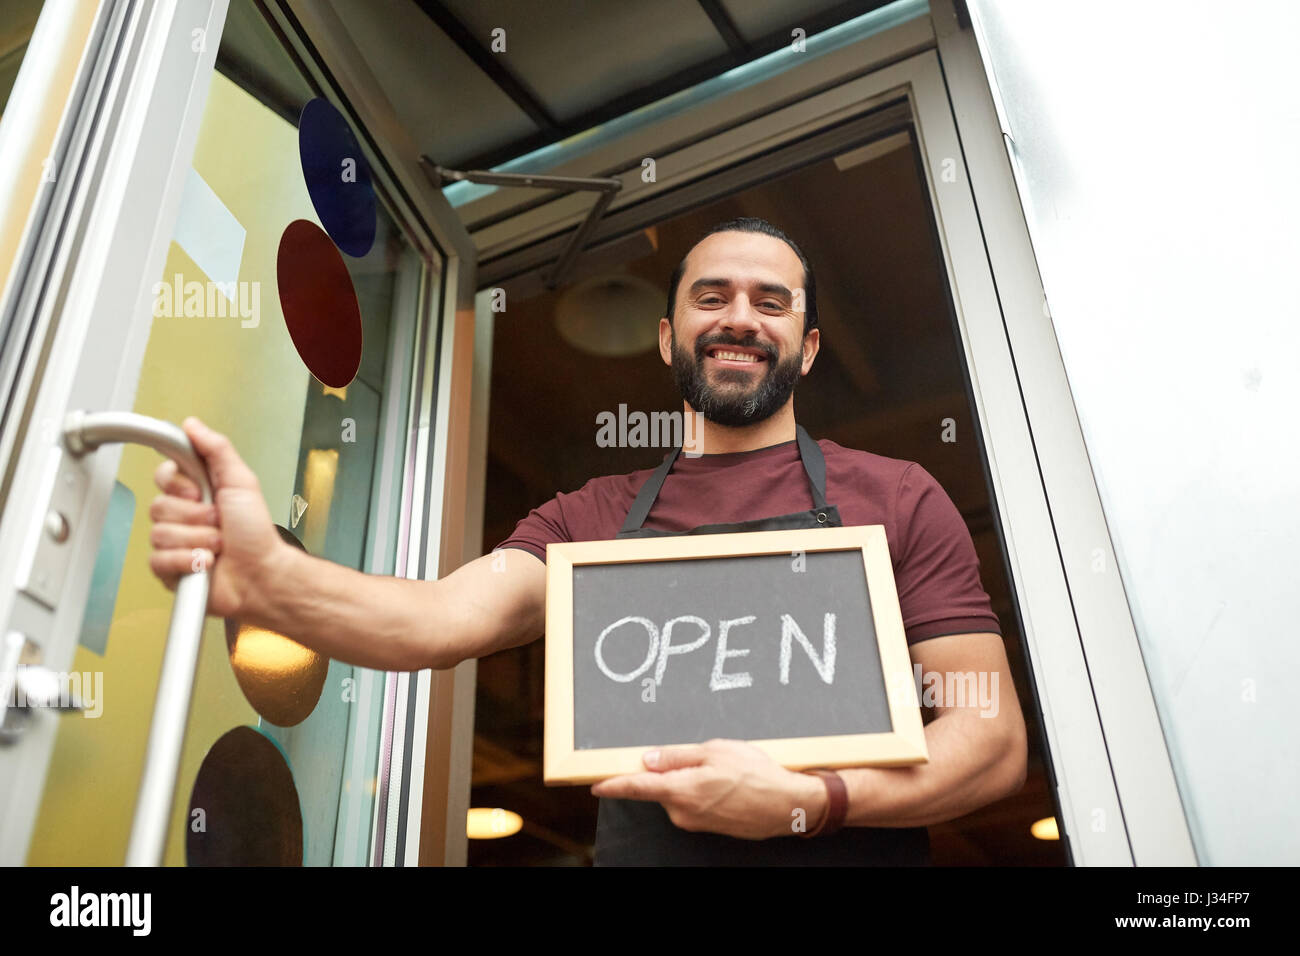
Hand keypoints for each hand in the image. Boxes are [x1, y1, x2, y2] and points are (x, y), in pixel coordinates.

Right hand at [147, 416, 286, 618]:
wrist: (262, 575)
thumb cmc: (256, 534)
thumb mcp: (241, 482)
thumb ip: (217, 449)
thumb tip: (193, 425)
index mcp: (196, 493)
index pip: (164, 476)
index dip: (179, 485)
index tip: (199, 492)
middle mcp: (183, 516)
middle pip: (159, 506)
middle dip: (196, 517)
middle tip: (219, 523)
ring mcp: (174, 543)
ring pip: (160, 533)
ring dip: (197, 540)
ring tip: (219, 545)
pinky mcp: (169, 569)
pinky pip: (158, 559)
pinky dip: (187, 561)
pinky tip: (206, 562)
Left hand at [590, 739, 827, 839]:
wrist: (787, 805)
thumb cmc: (755, 775)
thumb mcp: (714, 751)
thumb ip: (677, 756)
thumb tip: (649, 759)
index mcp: (680, 790)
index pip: (637, 787)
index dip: (615, 785)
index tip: (598, 785)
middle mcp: (683, 812)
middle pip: (662, 787)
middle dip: (674, 771)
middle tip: (705, 758)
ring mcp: (696, 823)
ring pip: (680, 795)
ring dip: (693, 781)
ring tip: (725, 773)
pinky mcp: (708, 827)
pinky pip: (695, 804)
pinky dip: (704, 792)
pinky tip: (728, 785)